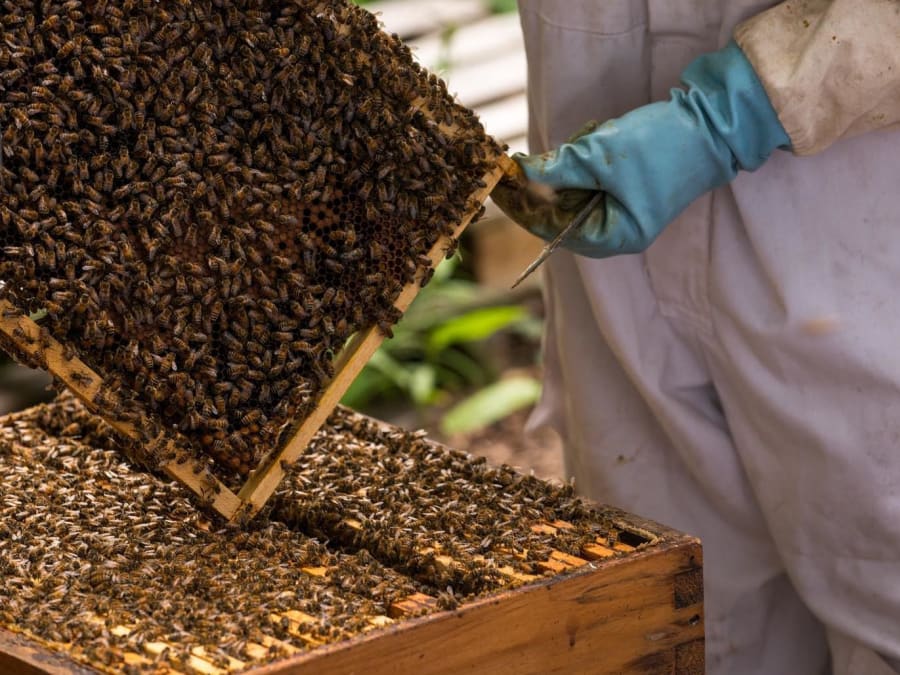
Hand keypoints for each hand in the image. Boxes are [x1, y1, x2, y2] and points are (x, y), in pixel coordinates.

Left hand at [492, 41, 790, 258]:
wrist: (713, 124)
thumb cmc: (662, 146)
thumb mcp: (600, 156)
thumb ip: (557, 169)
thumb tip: (521, 173)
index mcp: (615, 237)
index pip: (553, 229)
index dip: (523, 207)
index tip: (498, 187)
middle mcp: (619, 231)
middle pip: (562, 209)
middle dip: (556, 177)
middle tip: (551, 152)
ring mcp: (624, 209)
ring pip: (575, 189)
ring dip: (577, 160)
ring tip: (596, 138)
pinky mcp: (628, 188)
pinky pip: (592, 176)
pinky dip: (590, 156)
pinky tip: (604, 138)